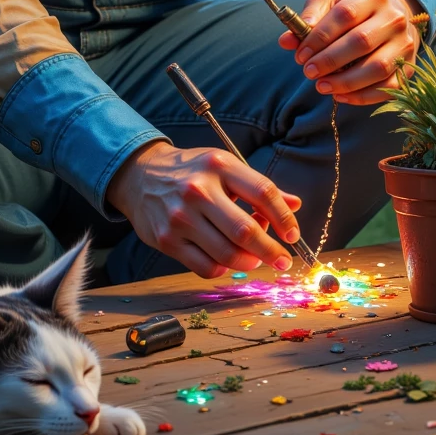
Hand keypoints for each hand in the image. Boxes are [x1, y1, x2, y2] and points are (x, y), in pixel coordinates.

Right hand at [107, 140, 302, 279]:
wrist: (140, 175)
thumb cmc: (191, 172)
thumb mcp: (224, 167)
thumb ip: (259, 187)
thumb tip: (295, 205)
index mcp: (219, 166)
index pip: (263, 192)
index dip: (284, 217)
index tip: (293, 235)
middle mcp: (199, 190)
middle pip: (246, 230)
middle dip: (271, 251)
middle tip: (283, 260)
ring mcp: (181, 217)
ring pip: (227, 254)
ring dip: (250, 262)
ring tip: (255, 259)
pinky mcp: (167, 240)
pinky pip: (206, 267)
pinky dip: (224, 269)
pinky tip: (229, 261)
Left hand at [278, 0, 421, 105]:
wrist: (393, 17)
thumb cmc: (355, 12)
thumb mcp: (331, 5)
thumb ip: (307, 19)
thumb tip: (286, 41)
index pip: (345, 15)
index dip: (320, 36)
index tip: (300, 54)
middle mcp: (394, 18)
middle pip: (361, 41)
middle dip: (330, 60)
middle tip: (308, 72)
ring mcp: (404, 44)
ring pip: (377, 67)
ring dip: (346, 82)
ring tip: (321, 86)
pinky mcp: (408, 67)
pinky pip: (388, 87)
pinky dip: (362, 96)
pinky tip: (340, 96)